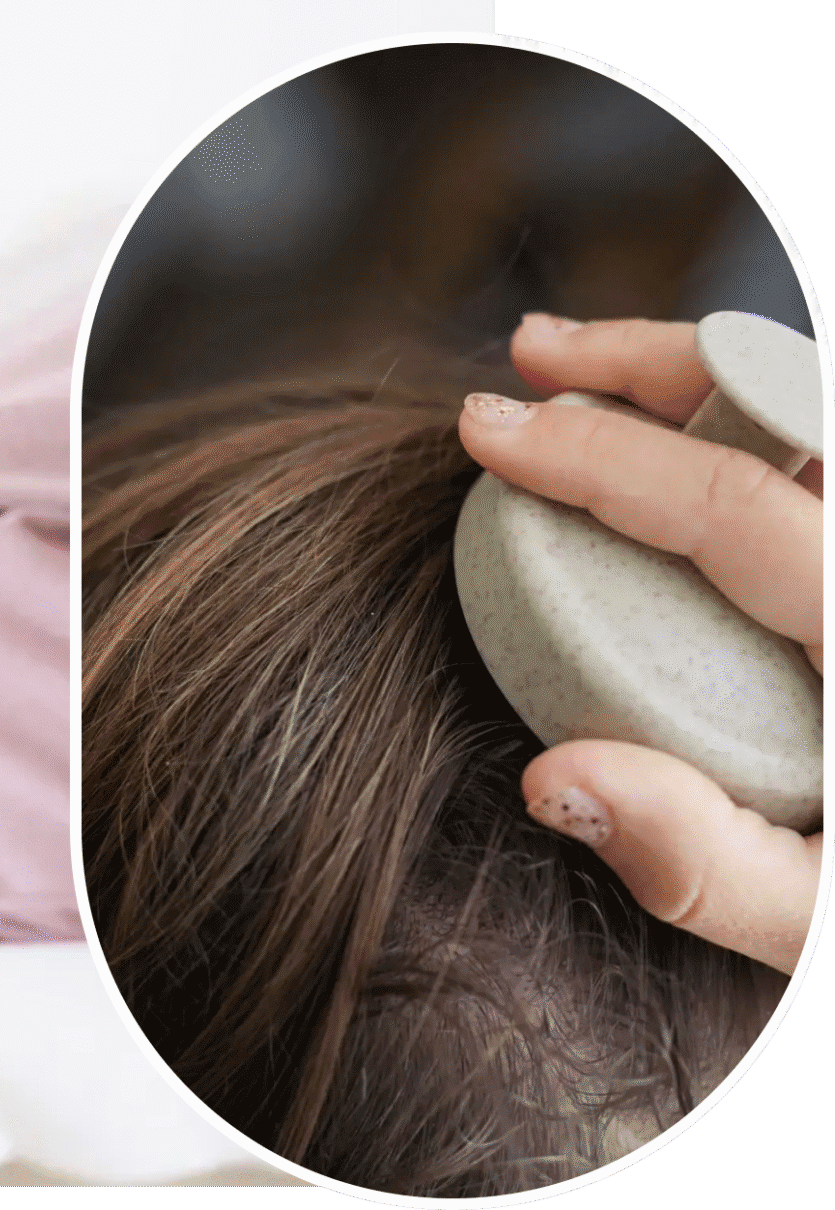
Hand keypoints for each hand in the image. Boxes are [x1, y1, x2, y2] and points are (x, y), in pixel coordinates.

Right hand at [459, 314, 824, 973]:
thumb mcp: (823, 926)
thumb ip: (702, 862)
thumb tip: (550, 777)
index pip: (735, 505)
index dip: (599, 451)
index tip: (482, 430)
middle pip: (793, 411)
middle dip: (653, 359)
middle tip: (531, 357)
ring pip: (807, 418)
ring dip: (690, 374)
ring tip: (572, 367)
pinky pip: (807, 471)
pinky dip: (729, 426)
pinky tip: (648, 438)